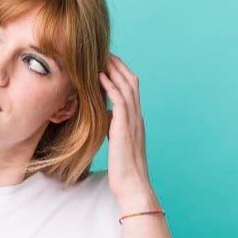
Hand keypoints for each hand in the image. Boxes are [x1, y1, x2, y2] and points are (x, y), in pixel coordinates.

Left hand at [99, 53, 156, 206]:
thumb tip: (105, 114)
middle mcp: (137, 117)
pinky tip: (100, 76)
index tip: (107, 61)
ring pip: (127, 88)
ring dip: (114, 70)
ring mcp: (133, 122)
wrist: (132, 186)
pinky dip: (111, 86)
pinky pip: (120, 102)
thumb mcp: (117, 141)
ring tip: (101, 57)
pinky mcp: (125, 129)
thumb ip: (113, 125)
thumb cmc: (123, 168)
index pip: (131, 88)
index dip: (120, 72)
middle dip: (118, 64)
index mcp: (135, 119)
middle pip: (131, 81)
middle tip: (103, 51)